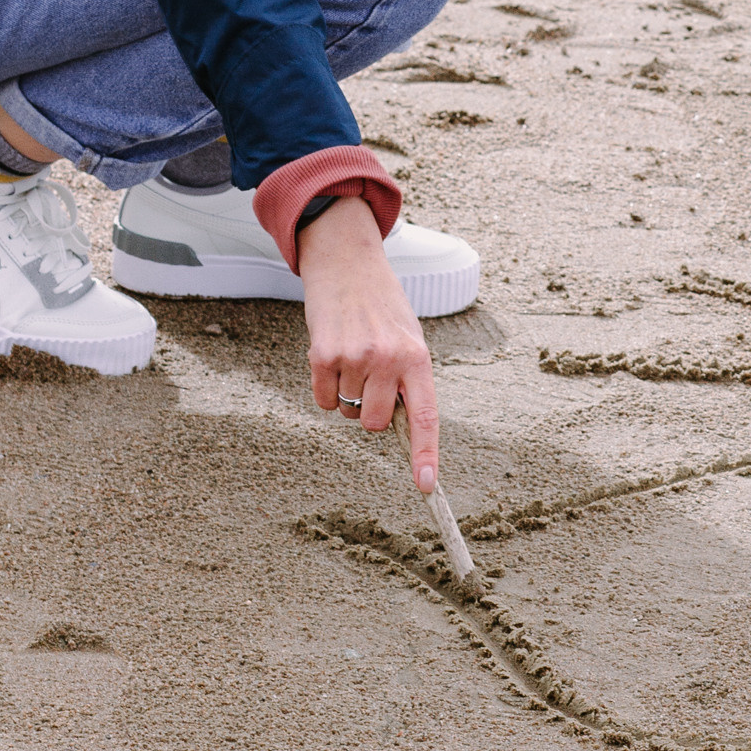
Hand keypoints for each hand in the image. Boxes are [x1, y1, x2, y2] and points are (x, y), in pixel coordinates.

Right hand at [299, 195, 438, 491]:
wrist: (348, 264)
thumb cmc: (382, 309)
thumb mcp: (408, 339)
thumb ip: (407, 382)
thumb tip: (397, 432)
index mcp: (418, 357)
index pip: (425, 416)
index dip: (425, 454)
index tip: (427, 486)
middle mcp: (389, 359)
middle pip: (374, 424)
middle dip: (369, 412)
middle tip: (370, 378)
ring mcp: (355, 357)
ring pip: (347, 412)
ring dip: (347, 393)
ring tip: (353, 355)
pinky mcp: (323, 355)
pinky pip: (323, 400)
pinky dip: (325, 389)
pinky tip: (332, 357)